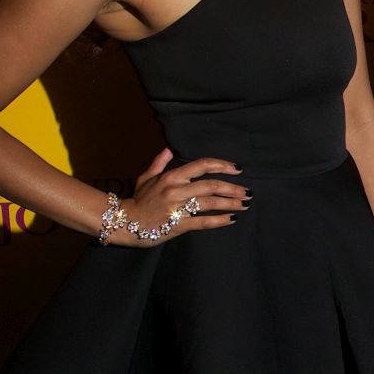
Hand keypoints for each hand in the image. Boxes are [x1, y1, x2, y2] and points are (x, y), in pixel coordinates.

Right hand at [108, 149, 245, 246]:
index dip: (222, 165)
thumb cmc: (138, 200)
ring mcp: (177, 208)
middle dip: (233, 188)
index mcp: (171, 177)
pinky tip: (232, 219)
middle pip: (211, 186)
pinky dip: (220, 220)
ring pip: (211, 203)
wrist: (125, 223)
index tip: (237, 168)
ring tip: (245, 204)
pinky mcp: (178, 225)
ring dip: (231, 203)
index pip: (201, 165)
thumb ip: (159, 163)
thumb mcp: (146, 178)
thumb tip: (169, 148)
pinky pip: (203, 222)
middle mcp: (176, 190)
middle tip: (248, 192)